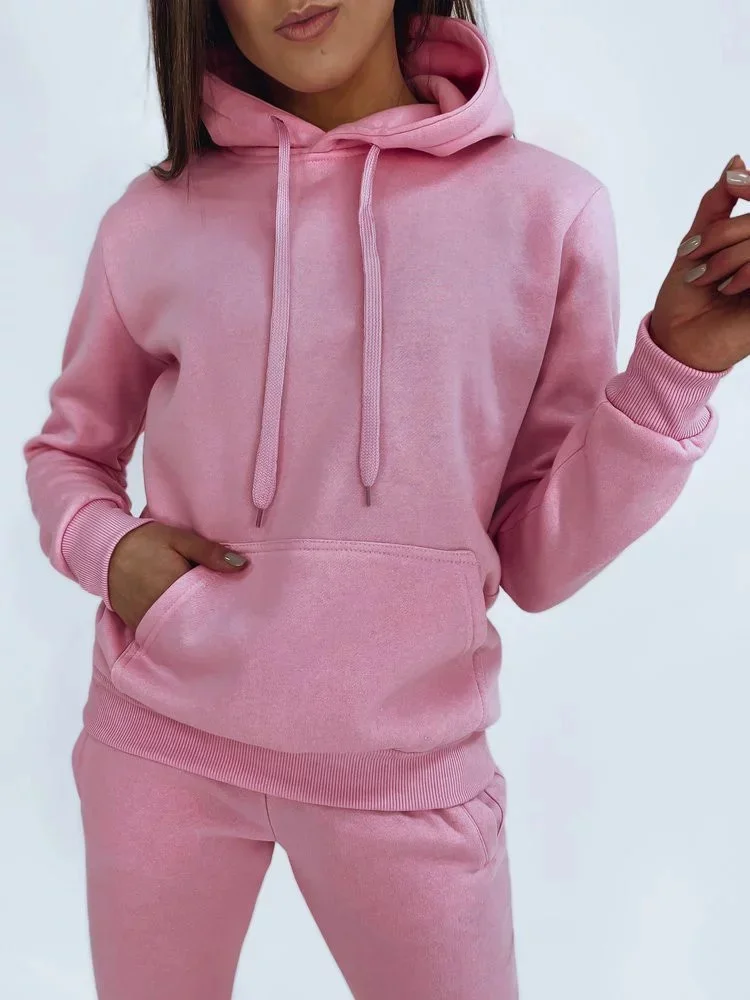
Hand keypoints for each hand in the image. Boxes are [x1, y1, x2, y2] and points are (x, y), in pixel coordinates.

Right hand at [108, 522, 249, 630]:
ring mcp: (147, 621)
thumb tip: (243, 566)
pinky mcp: (138, 625)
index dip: (225, 605)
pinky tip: (187, 619)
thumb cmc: (145, 541)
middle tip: (228, 611)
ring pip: (180, 630)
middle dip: (213, 617)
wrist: (104, 550)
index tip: (239, 601)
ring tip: (209, 615)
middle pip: (197, 622)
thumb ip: (209, 553)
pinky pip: (163, 632)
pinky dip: (176, 627)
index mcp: (174, 587)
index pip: (210, 605)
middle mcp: (160, 610)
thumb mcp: (179, 539)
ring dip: (195, 624)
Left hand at [650, 154, 749, 371]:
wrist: (678, 339)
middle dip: (723, 233)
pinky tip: (726, 289)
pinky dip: (743, 272)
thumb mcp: (697, 240)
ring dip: (727, 256)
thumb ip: (718, 203)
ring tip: (704, 278)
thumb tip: (736, 160)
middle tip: (693, 253)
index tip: (734, 184)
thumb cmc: (686, 295)